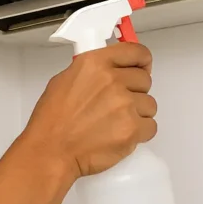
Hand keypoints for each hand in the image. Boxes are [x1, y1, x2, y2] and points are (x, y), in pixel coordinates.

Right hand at [21, 42, 157, 179]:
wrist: (51, 150)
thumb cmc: (52, 120)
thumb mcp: (65, 79)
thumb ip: (92, 70)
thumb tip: (109, 70)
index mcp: (95, 63)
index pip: (136, 52)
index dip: (142, 62)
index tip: (142, 68)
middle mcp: (112, 80)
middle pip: (145, 80)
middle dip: (136, 91)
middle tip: (120, 103)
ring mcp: (125, 105)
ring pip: (150, 104)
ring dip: (138, 113)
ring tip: (117, 122)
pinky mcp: (132, 129)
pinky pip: (151, 126)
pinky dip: (140, 133)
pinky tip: (122, 134)